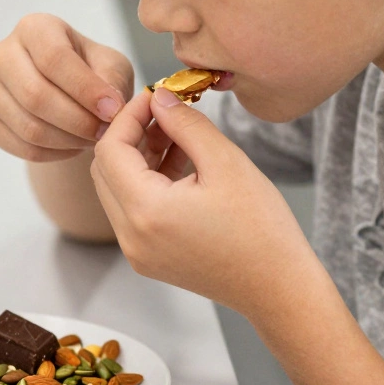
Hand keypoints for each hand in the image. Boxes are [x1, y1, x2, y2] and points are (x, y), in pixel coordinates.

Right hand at [0, 13, 134, 162]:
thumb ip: (111, 80)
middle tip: (104, 132)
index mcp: (34, 28)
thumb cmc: (92, 71)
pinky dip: (54, 153)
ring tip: (92, 139)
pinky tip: (73, 146)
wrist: (68, 92)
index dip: (85, 89)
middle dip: (77, 121)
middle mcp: (4, 54)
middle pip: (35, 95)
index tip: (112, 110)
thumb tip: (106, 106)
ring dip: (68, 140)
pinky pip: (22, 146)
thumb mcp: (111, 65)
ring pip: (28, 126)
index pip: (54, 58)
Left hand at [91, 87, 321, 316]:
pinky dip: (146, 182)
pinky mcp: (147, 257)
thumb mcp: (226, 162)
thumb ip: (185, 124)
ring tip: (178, 135)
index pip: (110, 148)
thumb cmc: (262, 229)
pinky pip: (131, 210)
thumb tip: (159, 98)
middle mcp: (130, 236)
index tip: (155, 95)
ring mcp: (136, 251)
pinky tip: (180, 163)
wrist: (279, 288)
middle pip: (104, 169)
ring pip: (115, 188)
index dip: (128, 115)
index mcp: (145, 212)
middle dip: (130, 134)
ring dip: (138, 157)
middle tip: (165, 112)